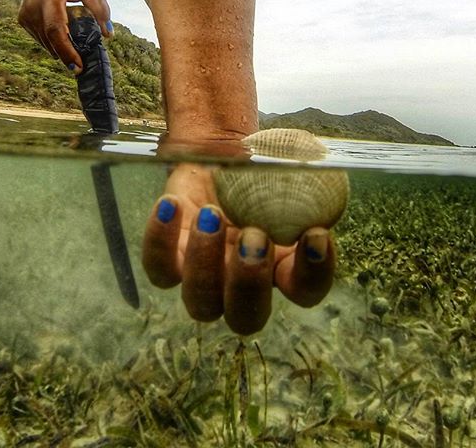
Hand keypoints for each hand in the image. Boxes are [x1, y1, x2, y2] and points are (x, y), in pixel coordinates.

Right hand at [18, 0, 110, 70]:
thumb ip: (100, 9)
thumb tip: (107, 35)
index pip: (56, 31)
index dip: (67, 52)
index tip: (78, 67)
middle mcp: (33, 8)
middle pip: (50, 42)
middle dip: (67, 57)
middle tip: (83, 66)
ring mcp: (25, 14)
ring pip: (45, 43)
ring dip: (61, 51)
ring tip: (77, 52)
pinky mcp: (23, 18)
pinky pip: (40, 38)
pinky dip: (53, 42)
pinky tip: (64, 37)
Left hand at [143, 164, 335, 334]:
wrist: (218, 157)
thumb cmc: (258, 166)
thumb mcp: (281, 166)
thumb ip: (300, 171)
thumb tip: (316, 159)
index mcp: (282, 267)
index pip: (306, 291)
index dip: (314, 272)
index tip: (315, 233)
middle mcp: (242, 284)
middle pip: (246, 318)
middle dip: (249, 282)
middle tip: (254, 237)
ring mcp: (203, 278)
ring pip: (201, 304)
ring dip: (205, 264)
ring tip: (210, 214)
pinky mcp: (170, 260)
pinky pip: (159, 268)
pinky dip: (160, 240)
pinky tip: (171, 204)